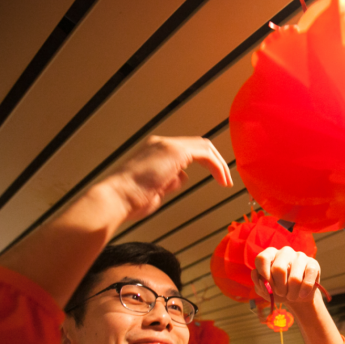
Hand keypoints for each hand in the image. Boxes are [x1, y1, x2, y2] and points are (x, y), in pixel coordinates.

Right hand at [108, 136, 232, 220]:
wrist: (118, 198)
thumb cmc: (131, 200)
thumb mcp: (155, 189)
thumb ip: (169, 181)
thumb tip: (182, 177)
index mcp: (156, 150)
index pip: (188, 150)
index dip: (206, 162)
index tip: (217, 179)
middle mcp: (162, 143)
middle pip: (199, 144)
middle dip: (216, 161)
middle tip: (226, 180)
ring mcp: (168, 145)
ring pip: (204, 146)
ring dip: (219, 164)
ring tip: (226, 182)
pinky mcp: (175, 151)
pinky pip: (205, 155)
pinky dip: (217, 166)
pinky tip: (221, 180)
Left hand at [251, 247, 320, 304]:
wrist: (298, 296)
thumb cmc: (279, 290)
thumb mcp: (266, 290)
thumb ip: (258, 283)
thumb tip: (255, 273)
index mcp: (271, 255)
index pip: (262, 258)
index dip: (263, 273)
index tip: (267, 285)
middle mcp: (284, 252)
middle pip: (278, 268)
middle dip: (279, 287)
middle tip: (281, 293)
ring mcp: (300, 256)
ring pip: (294, 278)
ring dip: (292, 293)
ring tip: (291, 296)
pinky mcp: (313, 263)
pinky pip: (308, 278)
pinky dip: (304, 291)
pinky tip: (302, 294)